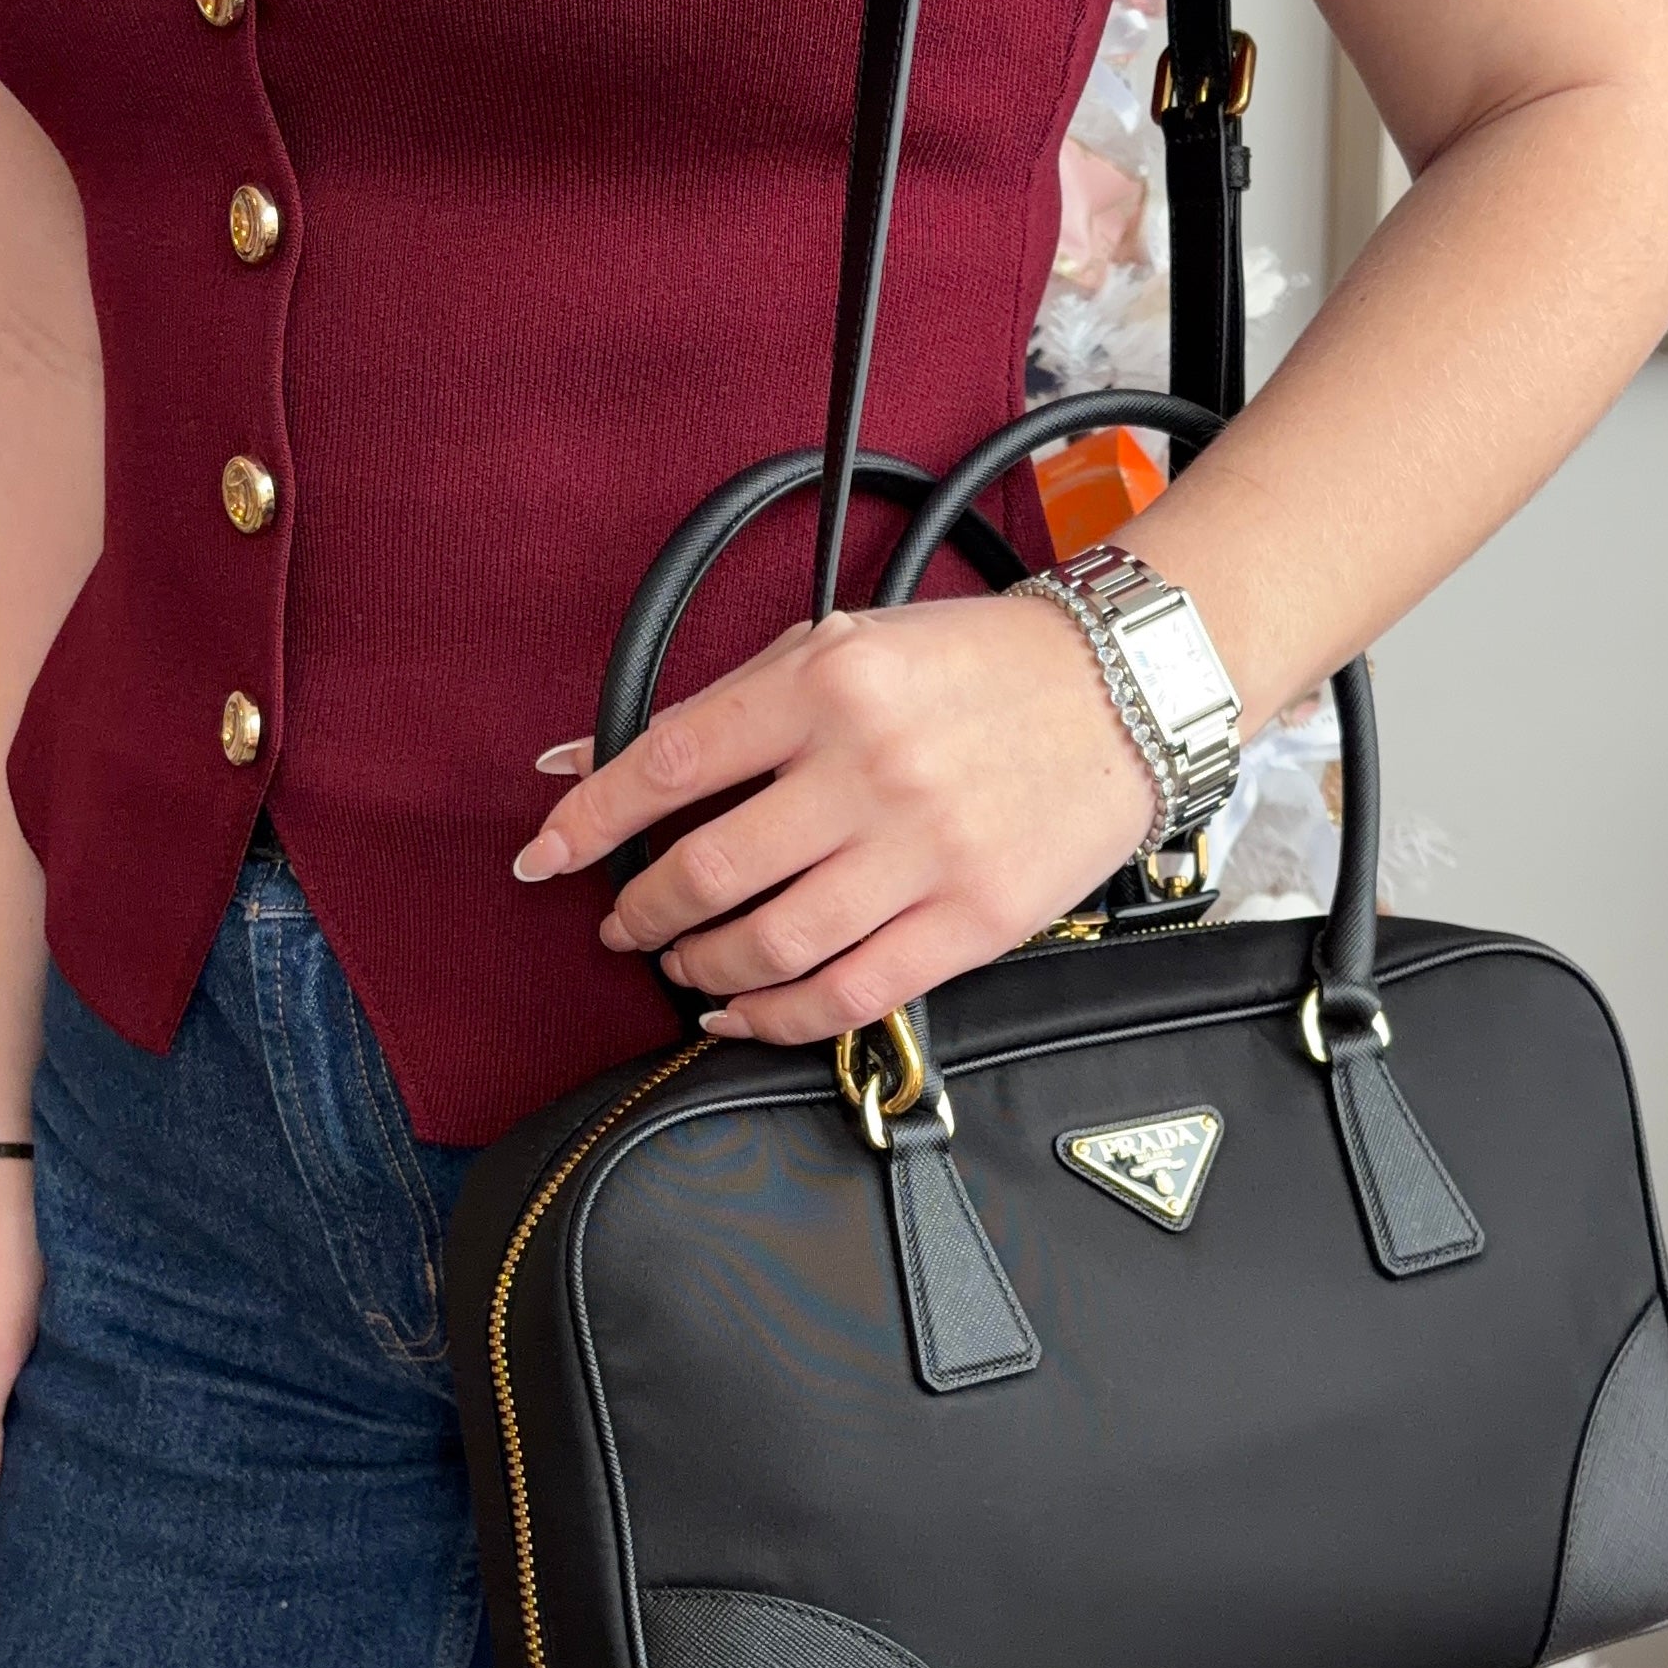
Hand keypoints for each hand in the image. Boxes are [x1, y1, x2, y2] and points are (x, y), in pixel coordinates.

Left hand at [515, 595, 1159, 1044]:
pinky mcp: (971, 921)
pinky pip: (848, 996)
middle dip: (640, 913)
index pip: (669, 764)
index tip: (544, 858)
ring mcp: (924, 852)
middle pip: (708, 872)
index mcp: (828, 682)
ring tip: (683, 964)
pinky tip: (740, 1015)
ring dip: (700, 969)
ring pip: (769, 946)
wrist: (1123, 692)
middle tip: (623, 922)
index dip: (589, 823)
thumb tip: (579, 762)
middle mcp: (871, 768)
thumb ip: (717, 708)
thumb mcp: (839, 648)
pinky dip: (774, 1019)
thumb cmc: (973, 667)